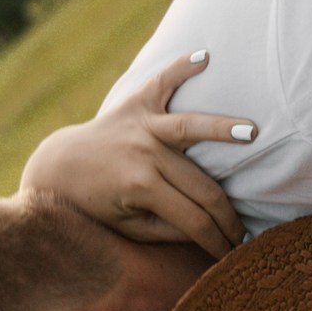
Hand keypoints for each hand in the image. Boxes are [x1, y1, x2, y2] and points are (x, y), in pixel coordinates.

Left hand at [19, 51, 253, 259]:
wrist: (58, 168)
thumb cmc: (95, 204)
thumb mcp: (128, 227)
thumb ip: (168, 229)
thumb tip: (208, 231)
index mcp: (141, 186)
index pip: (194, 219)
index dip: (217, 240)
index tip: (233, 253)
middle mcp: (144, 152)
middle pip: (203, 185)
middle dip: (229, 215)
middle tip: (246, 233)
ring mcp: (141, 124)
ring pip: (190, 126)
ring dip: (223, 129)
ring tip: (252, 132)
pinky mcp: (136, 103)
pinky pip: (162, 81)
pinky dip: (181, 68)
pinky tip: (205, 57)